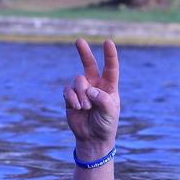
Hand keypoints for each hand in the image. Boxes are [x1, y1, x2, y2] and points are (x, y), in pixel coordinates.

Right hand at [63, 39, 119, 157]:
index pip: (111, 68)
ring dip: (82, 94)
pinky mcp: (70, 97)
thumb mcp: (110, 112)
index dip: (109, 55)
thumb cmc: (106, 124)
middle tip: (79, 40)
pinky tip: (78, 107)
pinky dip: (73, 98)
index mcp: (109, 86)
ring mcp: (81, 90)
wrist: (93, 138)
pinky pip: (68, 90)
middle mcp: (95, 84)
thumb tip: (89, 89)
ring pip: (78, 80)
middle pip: (89, 64)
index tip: (108, 42)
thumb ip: (102, 99)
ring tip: (86, 107)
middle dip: (84, 52)